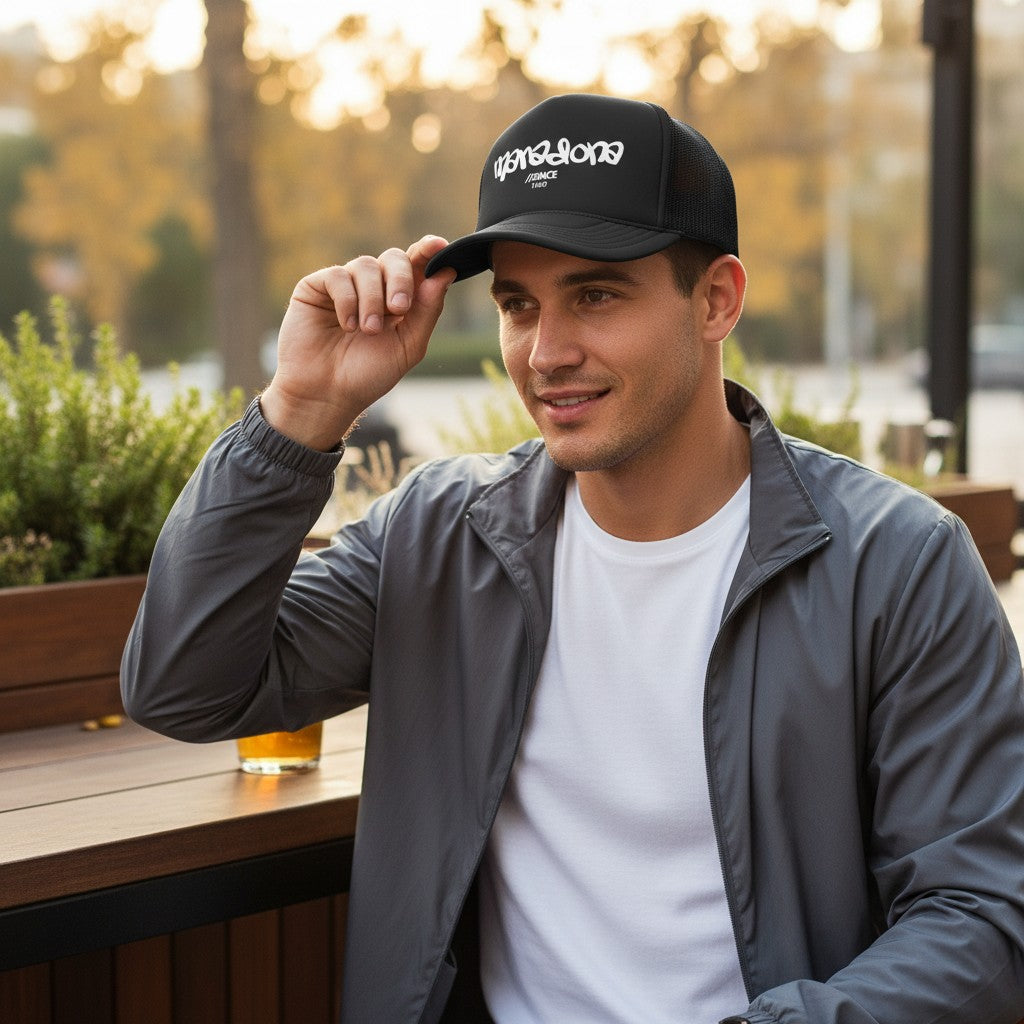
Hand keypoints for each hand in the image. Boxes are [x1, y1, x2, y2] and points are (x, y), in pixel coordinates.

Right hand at [261, 235, 455, 449]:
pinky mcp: (316, 287)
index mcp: (399, 300)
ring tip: (368, 330)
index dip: (427, 251)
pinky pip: (338, 276)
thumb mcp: (408, 346)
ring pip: (367, 266)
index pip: (416, 267)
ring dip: (372, 299)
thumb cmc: (367, 375)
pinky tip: (347, 325)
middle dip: (401, 279)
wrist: (326, 394)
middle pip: (394, 258)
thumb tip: (446, 271)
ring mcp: (345, 286)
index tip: (439, 245)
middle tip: (399, 308)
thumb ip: (428, 310)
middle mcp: (373, 288)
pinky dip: (347, 300)